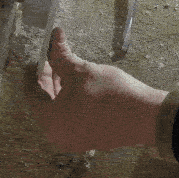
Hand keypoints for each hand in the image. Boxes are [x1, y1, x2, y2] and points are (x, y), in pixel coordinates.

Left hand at [34, 28, 167, 151]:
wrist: (147, 117)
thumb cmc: (111, 95)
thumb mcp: (82, 71)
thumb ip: (62, 56)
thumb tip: (54, 37)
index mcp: (50, 120)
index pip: (31, 92)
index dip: (33, 72)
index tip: (37, 58)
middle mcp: (58, 135)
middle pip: (44, 103)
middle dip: (48, 79)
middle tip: (53, 60)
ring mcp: (74, 140)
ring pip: (59, 111)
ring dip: (60, 90)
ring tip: (67, 70)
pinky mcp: (89, 140)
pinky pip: (72, 119)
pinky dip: (72, 103)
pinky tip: (80, 87)